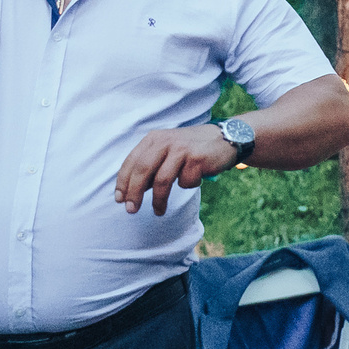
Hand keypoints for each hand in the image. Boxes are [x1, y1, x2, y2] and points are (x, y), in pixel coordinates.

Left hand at [114, 124, 240, 216]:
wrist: (228, 137)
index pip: (131, 162)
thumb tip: (132, 191)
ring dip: (158, 200)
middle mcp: (165, 141)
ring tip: (159, 211)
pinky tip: (196, 177)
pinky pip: (185, 182)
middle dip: (134, 193)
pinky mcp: (197, 159)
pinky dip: (188, 185)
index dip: (123, 183)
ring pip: (162, 180)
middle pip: (142, 171)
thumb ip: (151, 165)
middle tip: (131, 210)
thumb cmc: (193, 148)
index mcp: (154, 139)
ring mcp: (182, 149)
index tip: (120, 199)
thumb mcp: (168, 149)